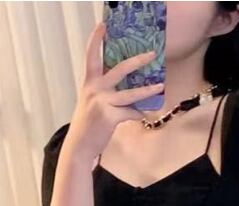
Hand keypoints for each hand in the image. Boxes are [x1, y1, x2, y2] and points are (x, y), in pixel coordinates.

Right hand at [63, 22, 164, 164]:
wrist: (79, 146)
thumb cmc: (88, 125)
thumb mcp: (91, 102)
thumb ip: (104, 91)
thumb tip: (128, 87)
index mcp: (89, 83)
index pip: (91, 56)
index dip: (96, 40)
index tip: (103, 26)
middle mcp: (95, 89)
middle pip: (120, 69)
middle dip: (138, 60)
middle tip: (152, 54)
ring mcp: (103, 102)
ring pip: (131, 94)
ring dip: (147, 90)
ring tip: (159, 86)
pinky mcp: (110, 116)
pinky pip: (131, 113)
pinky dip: (138, 114)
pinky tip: (142, 116)